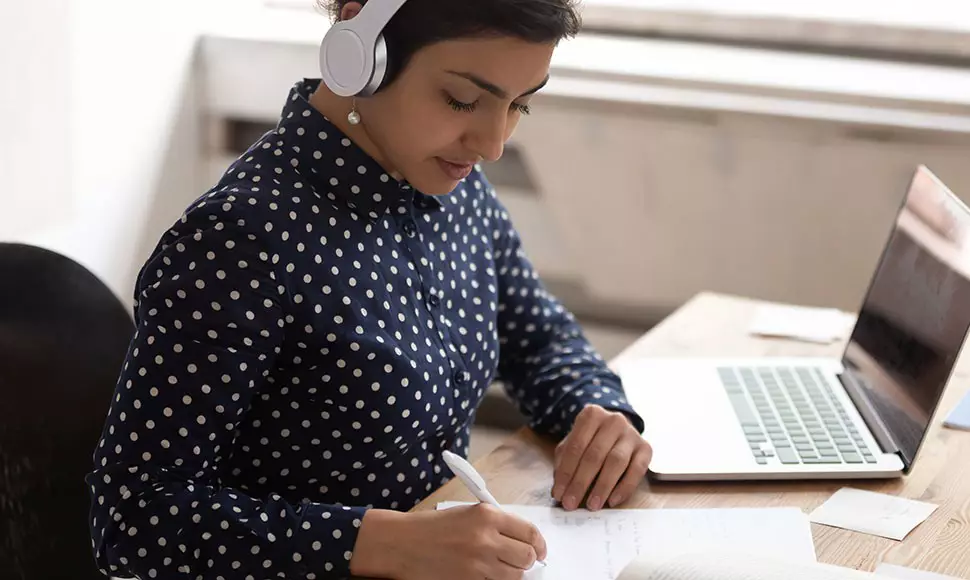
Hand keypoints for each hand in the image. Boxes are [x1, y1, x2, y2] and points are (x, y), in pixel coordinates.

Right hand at [351, 504, 546, 579]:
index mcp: (487, 515)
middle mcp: (486, 538)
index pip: (530, 532)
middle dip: (527, 560)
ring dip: (511, 573)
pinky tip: (483, 574)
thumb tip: (521, 538)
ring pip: (515, 576)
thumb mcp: (466, 514)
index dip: (540, 544)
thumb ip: (495, 523)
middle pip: (527, 557)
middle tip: (520, 561)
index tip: (540, 550)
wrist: (402, 543)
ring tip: (498, 567)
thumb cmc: (431, 527)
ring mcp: (478, 563)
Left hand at [552, 405, 651, 510]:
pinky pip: (637, 470)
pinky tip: (612, 501)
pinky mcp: (646, 448)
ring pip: (616, 462)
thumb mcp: (574, 443)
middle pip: (595, 455)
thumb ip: (564, 462)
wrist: (618, 430)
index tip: (558, 494)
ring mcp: (631, 433)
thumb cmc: (591, 439)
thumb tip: (559, 489)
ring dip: (602, 486)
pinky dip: (624, 487)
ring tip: (592, 505)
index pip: (576, 446)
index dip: (566, 473)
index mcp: (591, 414)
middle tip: (571, 503)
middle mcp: (613, 420)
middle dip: (581, 482)